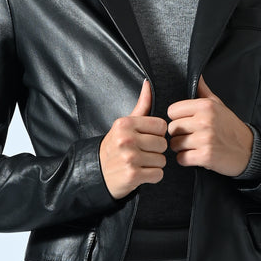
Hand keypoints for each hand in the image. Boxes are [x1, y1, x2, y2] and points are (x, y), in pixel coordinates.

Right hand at [99, 77, 169, 198]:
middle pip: (163, 144)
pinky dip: (153, 177)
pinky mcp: (133, 175)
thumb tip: (148, 84)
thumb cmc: (115, 148)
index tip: (146, 139)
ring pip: (162, 160)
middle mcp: (126, 139)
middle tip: (141, 153)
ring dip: (154, 164)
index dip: (156, 134)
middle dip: (156, 151)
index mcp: (125, 124)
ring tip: (140, 163)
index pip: (161, 126)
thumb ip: (141, 105)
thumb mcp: (124, 125)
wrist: (97, 174)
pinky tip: (141, 173)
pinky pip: (158, 174)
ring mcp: (129, 158)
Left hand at [165, 75, 254, 177]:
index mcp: (205, 106)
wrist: (248, 150)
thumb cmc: (230, 128)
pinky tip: (195, 156)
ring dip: (181, 148)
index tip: (186, 122)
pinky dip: (186, 160)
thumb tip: (196, 76)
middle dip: (179, 134)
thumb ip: (203, 91)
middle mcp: (205, 121)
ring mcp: (205, 139)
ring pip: (174, 144)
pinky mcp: (205, 156)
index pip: (172, 111)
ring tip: (194, 146)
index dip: (177, 118)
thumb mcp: (218, 105)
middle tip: (191, 137)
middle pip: (172, 128)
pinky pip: (181, 159)